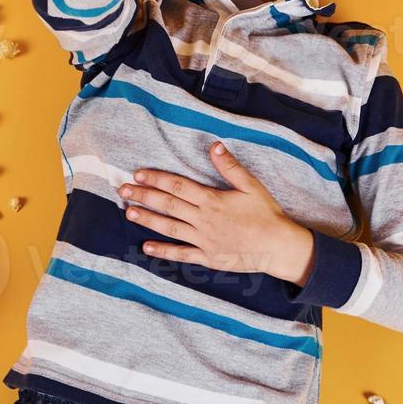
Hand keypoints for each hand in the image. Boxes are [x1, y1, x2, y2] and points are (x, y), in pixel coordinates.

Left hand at [118, 141, 316, 284]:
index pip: (178, 185)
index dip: (156, 178)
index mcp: (212, 200)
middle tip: (123, 190)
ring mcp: (204, 240)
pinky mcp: (208, 257)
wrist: (279, 247)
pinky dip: (163, 250)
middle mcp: (203, 219)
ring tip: (129, 212)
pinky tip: (147, 247)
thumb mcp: (252, 186)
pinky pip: (181, 254)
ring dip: (148, 220)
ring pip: (170, 227)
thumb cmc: (267, 214)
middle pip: (168, 205)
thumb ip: (230, 167)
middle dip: (144, 196)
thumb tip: (214, 145)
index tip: (138, 173)